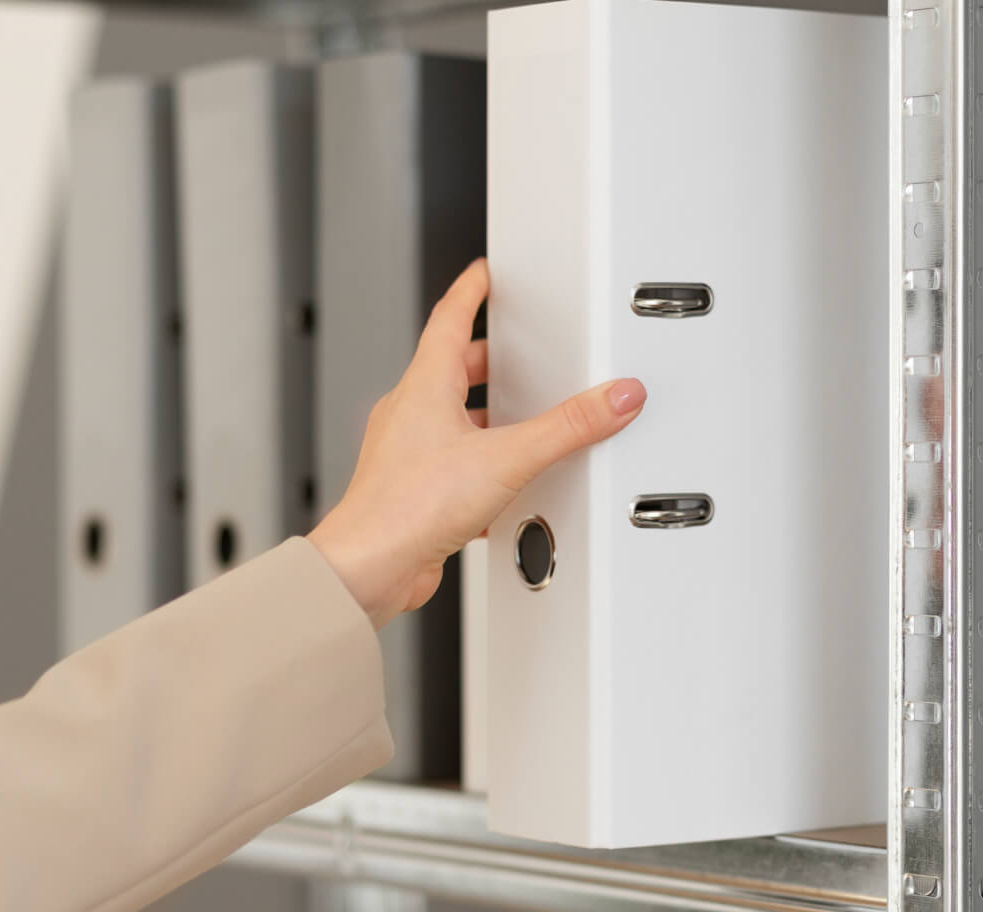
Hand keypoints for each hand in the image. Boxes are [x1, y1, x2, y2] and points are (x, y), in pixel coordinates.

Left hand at [308, 259, 645, 628]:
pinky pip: (452, 465)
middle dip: (490, 359)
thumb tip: (613, 398)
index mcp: (424, 385)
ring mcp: (408, 453)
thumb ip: (567, 428)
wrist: (369, 567)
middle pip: (454, 369)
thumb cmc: (407, 507)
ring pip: (454, 420)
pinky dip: (480, 467)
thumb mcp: (506, 459)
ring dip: (487, 418)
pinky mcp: (414, 492)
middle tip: (518, 352)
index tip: (487, 273)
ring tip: (521, 424)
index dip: (473, 290)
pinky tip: (504, 490)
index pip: (450, 317)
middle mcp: (410, 413)